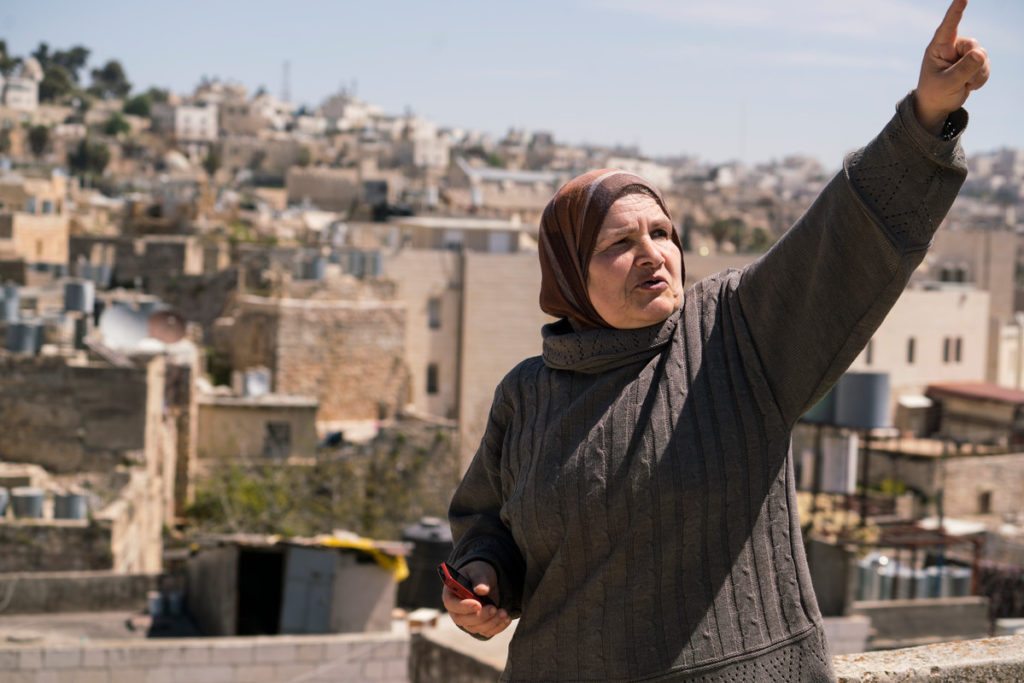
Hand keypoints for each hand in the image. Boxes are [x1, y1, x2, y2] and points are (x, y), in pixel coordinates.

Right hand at [441, 560, 512, 638]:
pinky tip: (506, 619)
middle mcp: (456, 610)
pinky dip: (497, 627)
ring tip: (504, 612)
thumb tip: (481, 590)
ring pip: (476, 628)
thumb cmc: (478, 574)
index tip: (478, 604)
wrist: (486, 581)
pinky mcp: (479, 626)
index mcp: (451, 594)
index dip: (463, 607)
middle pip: (463, 620)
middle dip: (480, 616)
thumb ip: (479, 579)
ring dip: (491, 622)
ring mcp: (467, 620)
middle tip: (494, 608)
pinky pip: (486, 632)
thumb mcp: (479, 571)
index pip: (451, 604)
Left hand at [914, 0, 990, 134]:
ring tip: (962, 84)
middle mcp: (953, 46)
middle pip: (973, 46)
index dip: (956, 11)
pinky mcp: (974, 61)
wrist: (938, 104)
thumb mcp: (946, 83)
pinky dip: (980, 78)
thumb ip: (963, 69)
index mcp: (938, 48)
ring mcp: (965, 53)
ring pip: (982, 56)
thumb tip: (981, 53)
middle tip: (960, 80)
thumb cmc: (935, 92)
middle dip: (971, 65)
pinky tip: (968, 84)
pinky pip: (986, 66)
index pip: (948, 26)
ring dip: (976, 74)